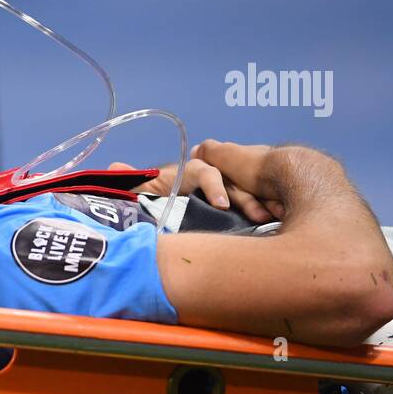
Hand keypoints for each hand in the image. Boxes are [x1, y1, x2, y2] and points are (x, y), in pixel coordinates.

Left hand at [114, 140, 283, 222]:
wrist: (159, 217)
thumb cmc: (151, 201)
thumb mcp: (140, 193)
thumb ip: (131, 183)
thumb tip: (114, 167)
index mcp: (189, 174)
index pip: (205, 171)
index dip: (214, 185)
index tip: (221, 204)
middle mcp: (211, 181)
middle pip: (235, 182)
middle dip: (249, 197)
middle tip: (261, 214)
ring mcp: (225, 196)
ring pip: (249, 196)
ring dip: (262, 205)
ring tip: (273, 221)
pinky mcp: (233, 213)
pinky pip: (252, 211)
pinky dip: (266, 216)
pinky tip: (278, 226)